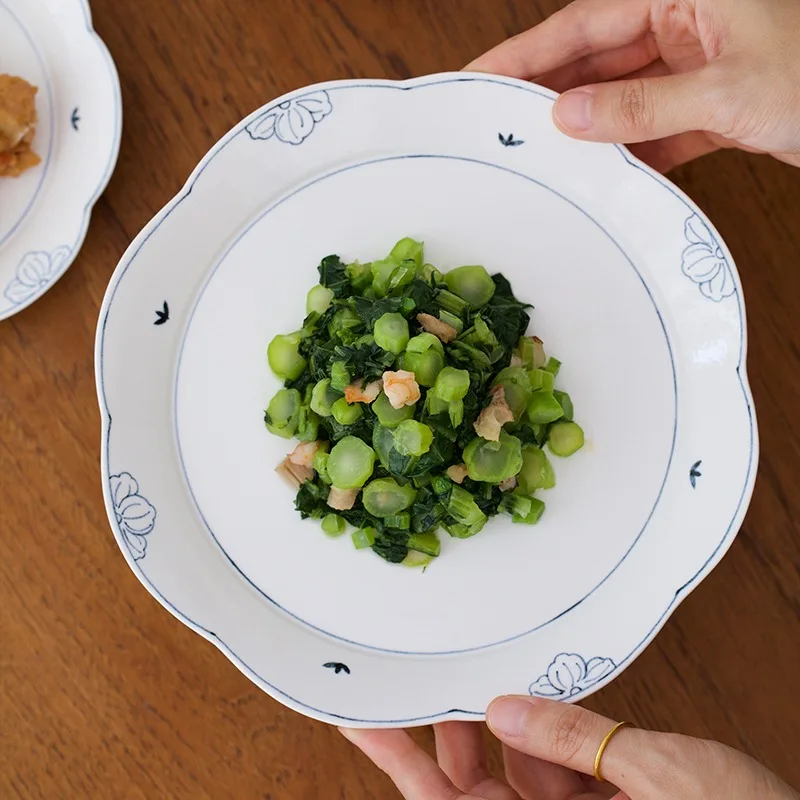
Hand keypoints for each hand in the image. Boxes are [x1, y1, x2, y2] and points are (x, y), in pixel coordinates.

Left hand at [340, 696, 798, 798]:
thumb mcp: (663, 779)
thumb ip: (578, 743)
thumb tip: (506, 710)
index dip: (398, 760)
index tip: (360, 718)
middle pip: (468, 786)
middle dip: (446, 726)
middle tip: (417, 671)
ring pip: (513, 766)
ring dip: (500, 718)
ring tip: (481, 670)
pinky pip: (556, 761)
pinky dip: (547, 726)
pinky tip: (540, 694)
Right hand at [466, 0, 799, 171]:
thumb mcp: (726, 88)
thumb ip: (642, 104)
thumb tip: (569, 117)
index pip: (582, 23)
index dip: (526, 52)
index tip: (481, 76)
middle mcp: (682, 23)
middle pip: (594, 60)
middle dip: (549, 96)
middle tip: (501, 129)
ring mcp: (694, 66)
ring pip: (620, 98)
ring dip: (587, 132)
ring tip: (543, 161)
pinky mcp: (709, 106)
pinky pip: (653, 129)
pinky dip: (631, 154)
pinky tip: (605, 177)